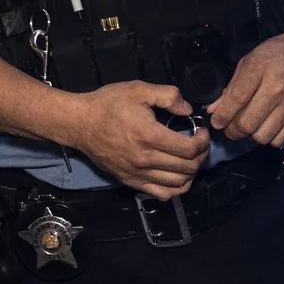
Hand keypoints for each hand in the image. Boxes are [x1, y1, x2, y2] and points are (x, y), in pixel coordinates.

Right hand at [55, 82, 211, 197]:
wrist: (79, 123)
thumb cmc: (107, 105)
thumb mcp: (138, 89)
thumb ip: (168, 95)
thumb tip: (188, 109)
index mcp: (149, 136)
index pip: (190, 148)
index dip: (204, 141)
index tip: (202, 131)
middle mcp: (145, 159)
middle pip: (188, 167)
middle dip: (201, 154)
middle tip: (198, 142)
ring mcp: (138, 174)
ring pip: (179, 183)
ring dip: (192, 171)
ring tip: (189, 157)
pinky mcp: (130, 181)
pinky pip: (162, 194)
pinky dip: (177, 188)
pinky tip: (178, 175)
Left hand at [206, 27, 283, 148]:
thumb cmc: (281, 52)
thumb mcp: (251, 60)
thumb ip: (232, 86)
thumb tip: (214, 109)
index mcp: (259, 72)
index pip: (235, 102)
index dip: (221, 117)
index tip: (216, 122)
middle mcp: (275, 91)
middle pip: (246, 125)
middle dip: (232, 131)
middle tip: (231, 128)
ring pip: (262, 136)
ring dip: (251, 136)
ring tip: (250, 127)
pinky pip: (280, 140)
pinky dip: (269, 138)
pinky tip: (267, 127)